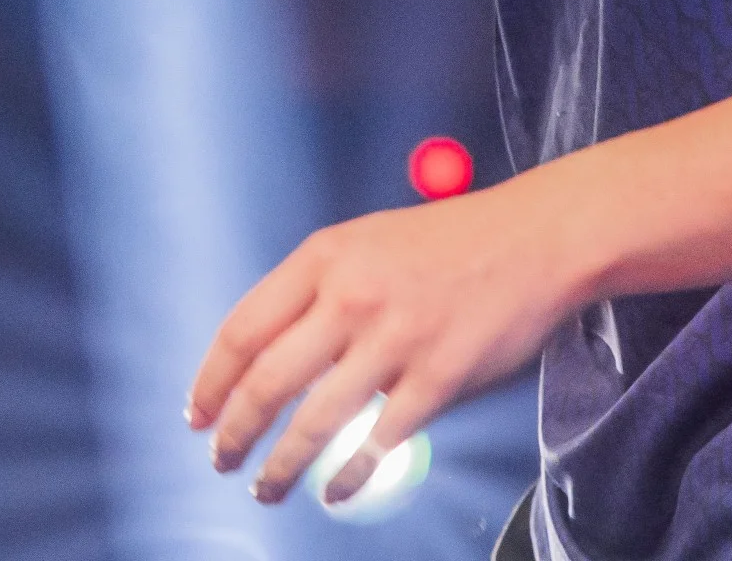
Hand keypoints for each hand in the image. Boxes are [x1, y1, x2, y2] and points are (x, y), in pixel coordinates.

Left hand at [187, 180, 588, 506]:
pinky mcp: (439, 380)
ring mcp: (395, 341)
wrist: (535, 240)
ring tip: (264, 488)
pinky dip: (348, 476)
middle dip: (233, 432)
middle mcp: (351, 297)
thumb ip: (315, 290)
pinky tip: (332, 492)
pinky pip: (378, 443)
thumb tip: (263, 354)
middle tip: (219, 460)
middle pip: (267, 382)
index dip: (211, 381)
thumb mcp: (363, 242)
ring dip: (280, 466)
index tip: (196, 414)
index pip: (242, 329)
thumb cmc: (448, 243)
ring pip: (315, 422)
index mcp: (324, 258)